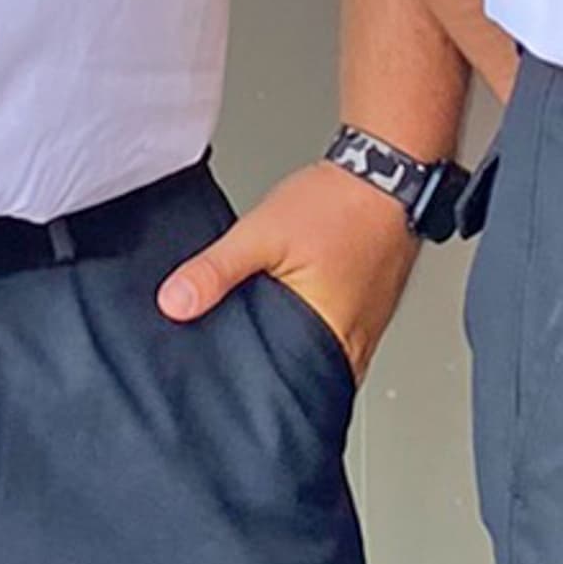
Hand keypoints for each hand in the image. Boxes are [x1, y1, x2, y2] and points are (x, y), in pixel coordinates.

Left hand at [153, 158, 419, 380]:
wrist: (386, 173)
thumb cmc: (338, 204)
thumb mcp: (262, 233)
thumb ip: (215, 270)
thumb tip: (175, 303)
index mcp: (328, 336)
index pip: (286, 390)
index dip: (253, 390)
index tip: (225, 385)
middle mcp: (354, 345)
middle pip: (303, 380)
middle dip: (271, 374)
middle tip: (239, 357)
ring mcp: (366, 332)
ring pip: (320, 362)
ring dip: (293, 354)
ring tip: (265, 335)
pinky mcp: (369, 314)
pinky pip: (334, 342)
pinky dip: (312, 335)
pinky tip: (295, 313)